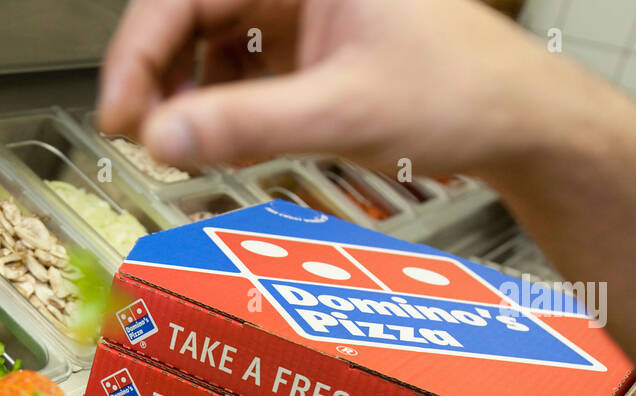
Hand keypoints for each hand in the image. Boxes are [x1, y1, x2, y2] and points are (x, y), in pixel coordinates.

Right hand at [97, 0, 609, 175]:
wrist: (518, 123)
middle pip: (190, 12)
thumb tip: (162, 137)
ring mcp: (302, 7)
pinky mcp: (308, 43)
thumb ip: (245, 125)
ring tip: (183, 142)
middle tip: (140, 134)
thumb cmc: (462, 93)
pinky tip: (225, 139)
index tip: (117, 110)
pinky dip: (224, 104)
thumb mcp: (343, 111)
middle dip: (160, 76)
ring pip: (210, 40)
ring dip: (188, 93)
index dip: (138, 52)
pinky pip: (241, 66)